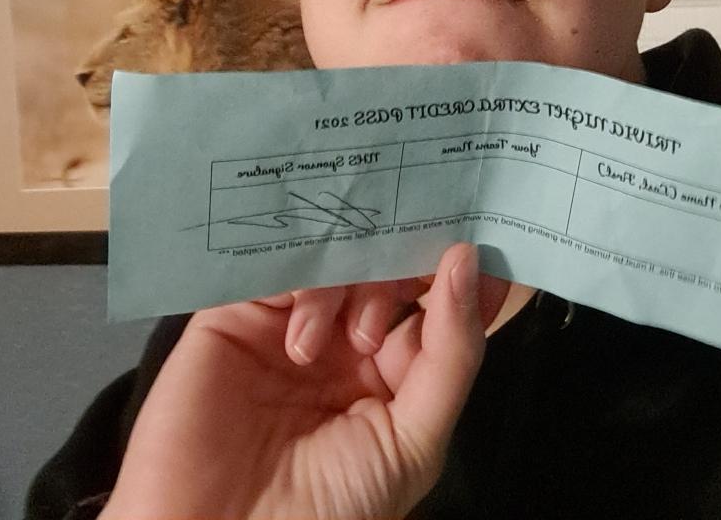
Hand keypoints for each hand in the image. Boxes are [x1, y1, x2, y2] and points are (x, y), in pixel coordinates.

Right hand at [101, 245, 508, 519]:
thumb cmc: (327, 511)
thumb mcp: (411, 443)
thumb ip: (450, 355)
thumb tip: (469, 261)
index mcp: (391, 371)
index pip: (435, 301)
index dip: (461, 267)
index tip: (484, 228)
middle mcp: (342, 339)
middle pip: (387, 267)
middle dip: (406, 262)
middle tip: (413, 273)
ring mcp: (289, 322)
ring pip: (339, 259)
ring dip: (356, 286)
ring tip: (349, 341)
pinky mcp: (236, 312)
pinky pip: (279, 266)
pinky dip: (304, 284)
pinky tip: (301, 337)